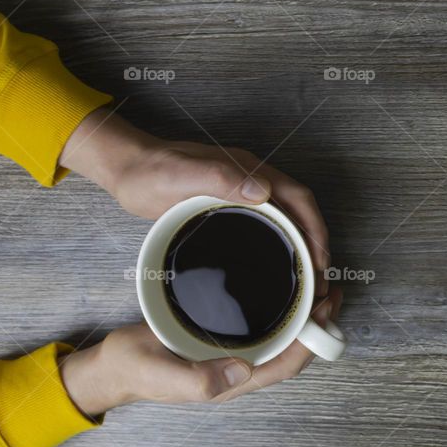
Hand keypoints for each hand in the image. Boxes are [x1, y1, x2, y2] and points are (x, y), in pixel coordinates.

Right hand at [58, 288, 342, 416]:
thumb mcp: (163, 375)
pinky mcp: (222, 338)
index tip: (326, 310)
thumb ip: (198, 379)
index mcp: (232, 381)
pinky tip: (282, 286)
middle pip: (292, 349)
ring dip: (303, 314)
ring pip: (281, 336)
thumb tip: (241, 371)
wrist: (114, 364)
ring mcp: (232, 354)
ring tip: (316, 284)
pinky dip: (280, 307)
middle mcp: (240, 369)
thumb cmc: (137, 370)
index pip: (287, 364)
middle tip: (330, 289)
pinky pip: (262, 325)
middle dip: (317, 324)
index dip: (312, 342)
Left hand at [60, 108, 330, 294]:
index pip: (297, 197)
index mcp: (248, 170)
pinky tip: (276, 264)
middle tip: (319, 278)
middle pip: (297, 210)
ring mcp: (241, 192)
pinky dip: (279, 243)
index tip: (321, 257)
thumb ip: (222, 179)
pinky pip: (265, 224)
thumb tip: (265, 191)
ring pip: (284, 219)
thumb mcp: (182, 175)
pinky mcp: (228, 205)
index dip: (315, 227)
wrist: (126, 169)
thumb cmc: (149, 172)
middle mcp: (250, 180)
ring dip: (300, 245)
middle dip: (315, 242)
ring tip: (305, 277)